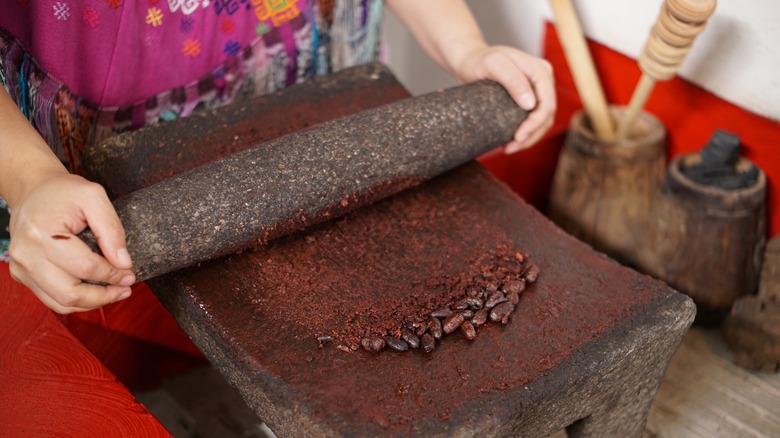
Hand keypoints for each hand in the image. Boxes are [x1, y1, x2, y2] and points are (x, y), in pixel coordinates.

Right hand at [8, 171, 134, 312]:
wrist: (33, 190)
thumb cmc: (64, 192)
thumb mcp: (94, 197)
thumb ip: (111, 230)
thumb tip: (124, 263)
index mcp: (42, 234)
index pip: (85, 267)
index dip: (113, 274)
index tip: (130, 273)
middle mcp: (27, 255)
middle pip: (70, 293)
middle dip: (104, 296)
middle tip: (126, 288)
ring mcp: (21, 268)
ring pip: (61, 303)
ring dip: (92, 303)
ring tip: (114, 292)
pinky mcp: (21, 275)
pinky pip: (52, 299)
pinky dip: (76, 301)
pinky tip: (95, 292)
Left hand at [453, 45, 555, 152]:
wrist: (470, 61)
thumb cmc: (480, 60)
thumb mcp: (494, 64)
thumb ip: (513, 79)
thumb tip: (531, 104)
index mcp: (540, 70)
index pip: (547, 103)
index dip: (535, 123)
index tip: (518, 137)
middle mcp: (543, 81)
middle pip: (547, 115)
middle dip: (532, 134)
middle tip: (511, 148)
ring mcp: (537, 91)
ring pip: (542, 121)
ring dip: (529, 138)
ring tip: (509, 148)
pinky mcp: (529, 100)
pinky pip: (533, 120)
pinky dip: (524, 133)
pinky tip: (509, 142)